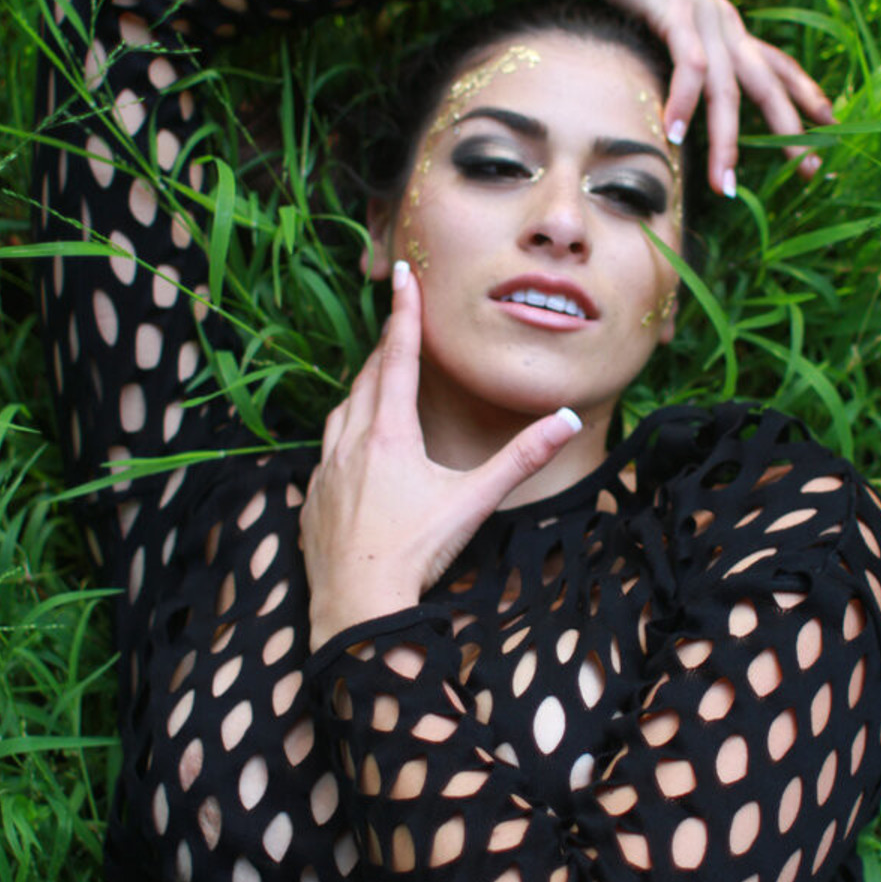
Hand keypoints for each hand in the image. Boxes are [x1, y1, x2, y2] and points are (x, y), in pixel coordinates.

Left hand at [300, 263, 580, 652]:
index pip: (397, 358)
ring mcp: (326, 472)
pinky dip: (341, 432)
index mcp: (389, 435)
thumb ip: (521, 458)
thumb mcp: (474, 502)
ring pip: (340, 412)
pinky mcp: (313, 499)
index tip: (402, 276)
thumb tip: (567, 419)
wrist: (357, 606)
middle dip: (383, 349)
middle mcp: (351, 444)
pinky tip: (351, 446)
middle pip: (366, 380)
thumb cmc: (416, 553)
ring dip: (359, 389)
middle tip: (397, 327)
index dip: (403, 314)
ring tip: (374, 380)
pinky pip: (325, 450)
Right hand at [453, 0, 834, 197]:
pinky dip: (683, 102)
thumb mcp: (667, 27)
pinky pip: (687, 64)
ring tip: (726, 185)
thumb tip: (684, 102)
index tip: (830, 125)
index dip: (807, 94)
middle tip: (806, 170)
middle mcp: (725, 22)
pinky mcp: (672, 10)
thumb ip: (683, 59)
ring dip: (726, 142)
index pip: (777, 65)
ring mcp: (702, 16)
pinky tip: (673, 136)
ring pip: (726, 88)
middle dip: (788, 130)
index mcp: (728, 27)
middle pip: (766, 85)